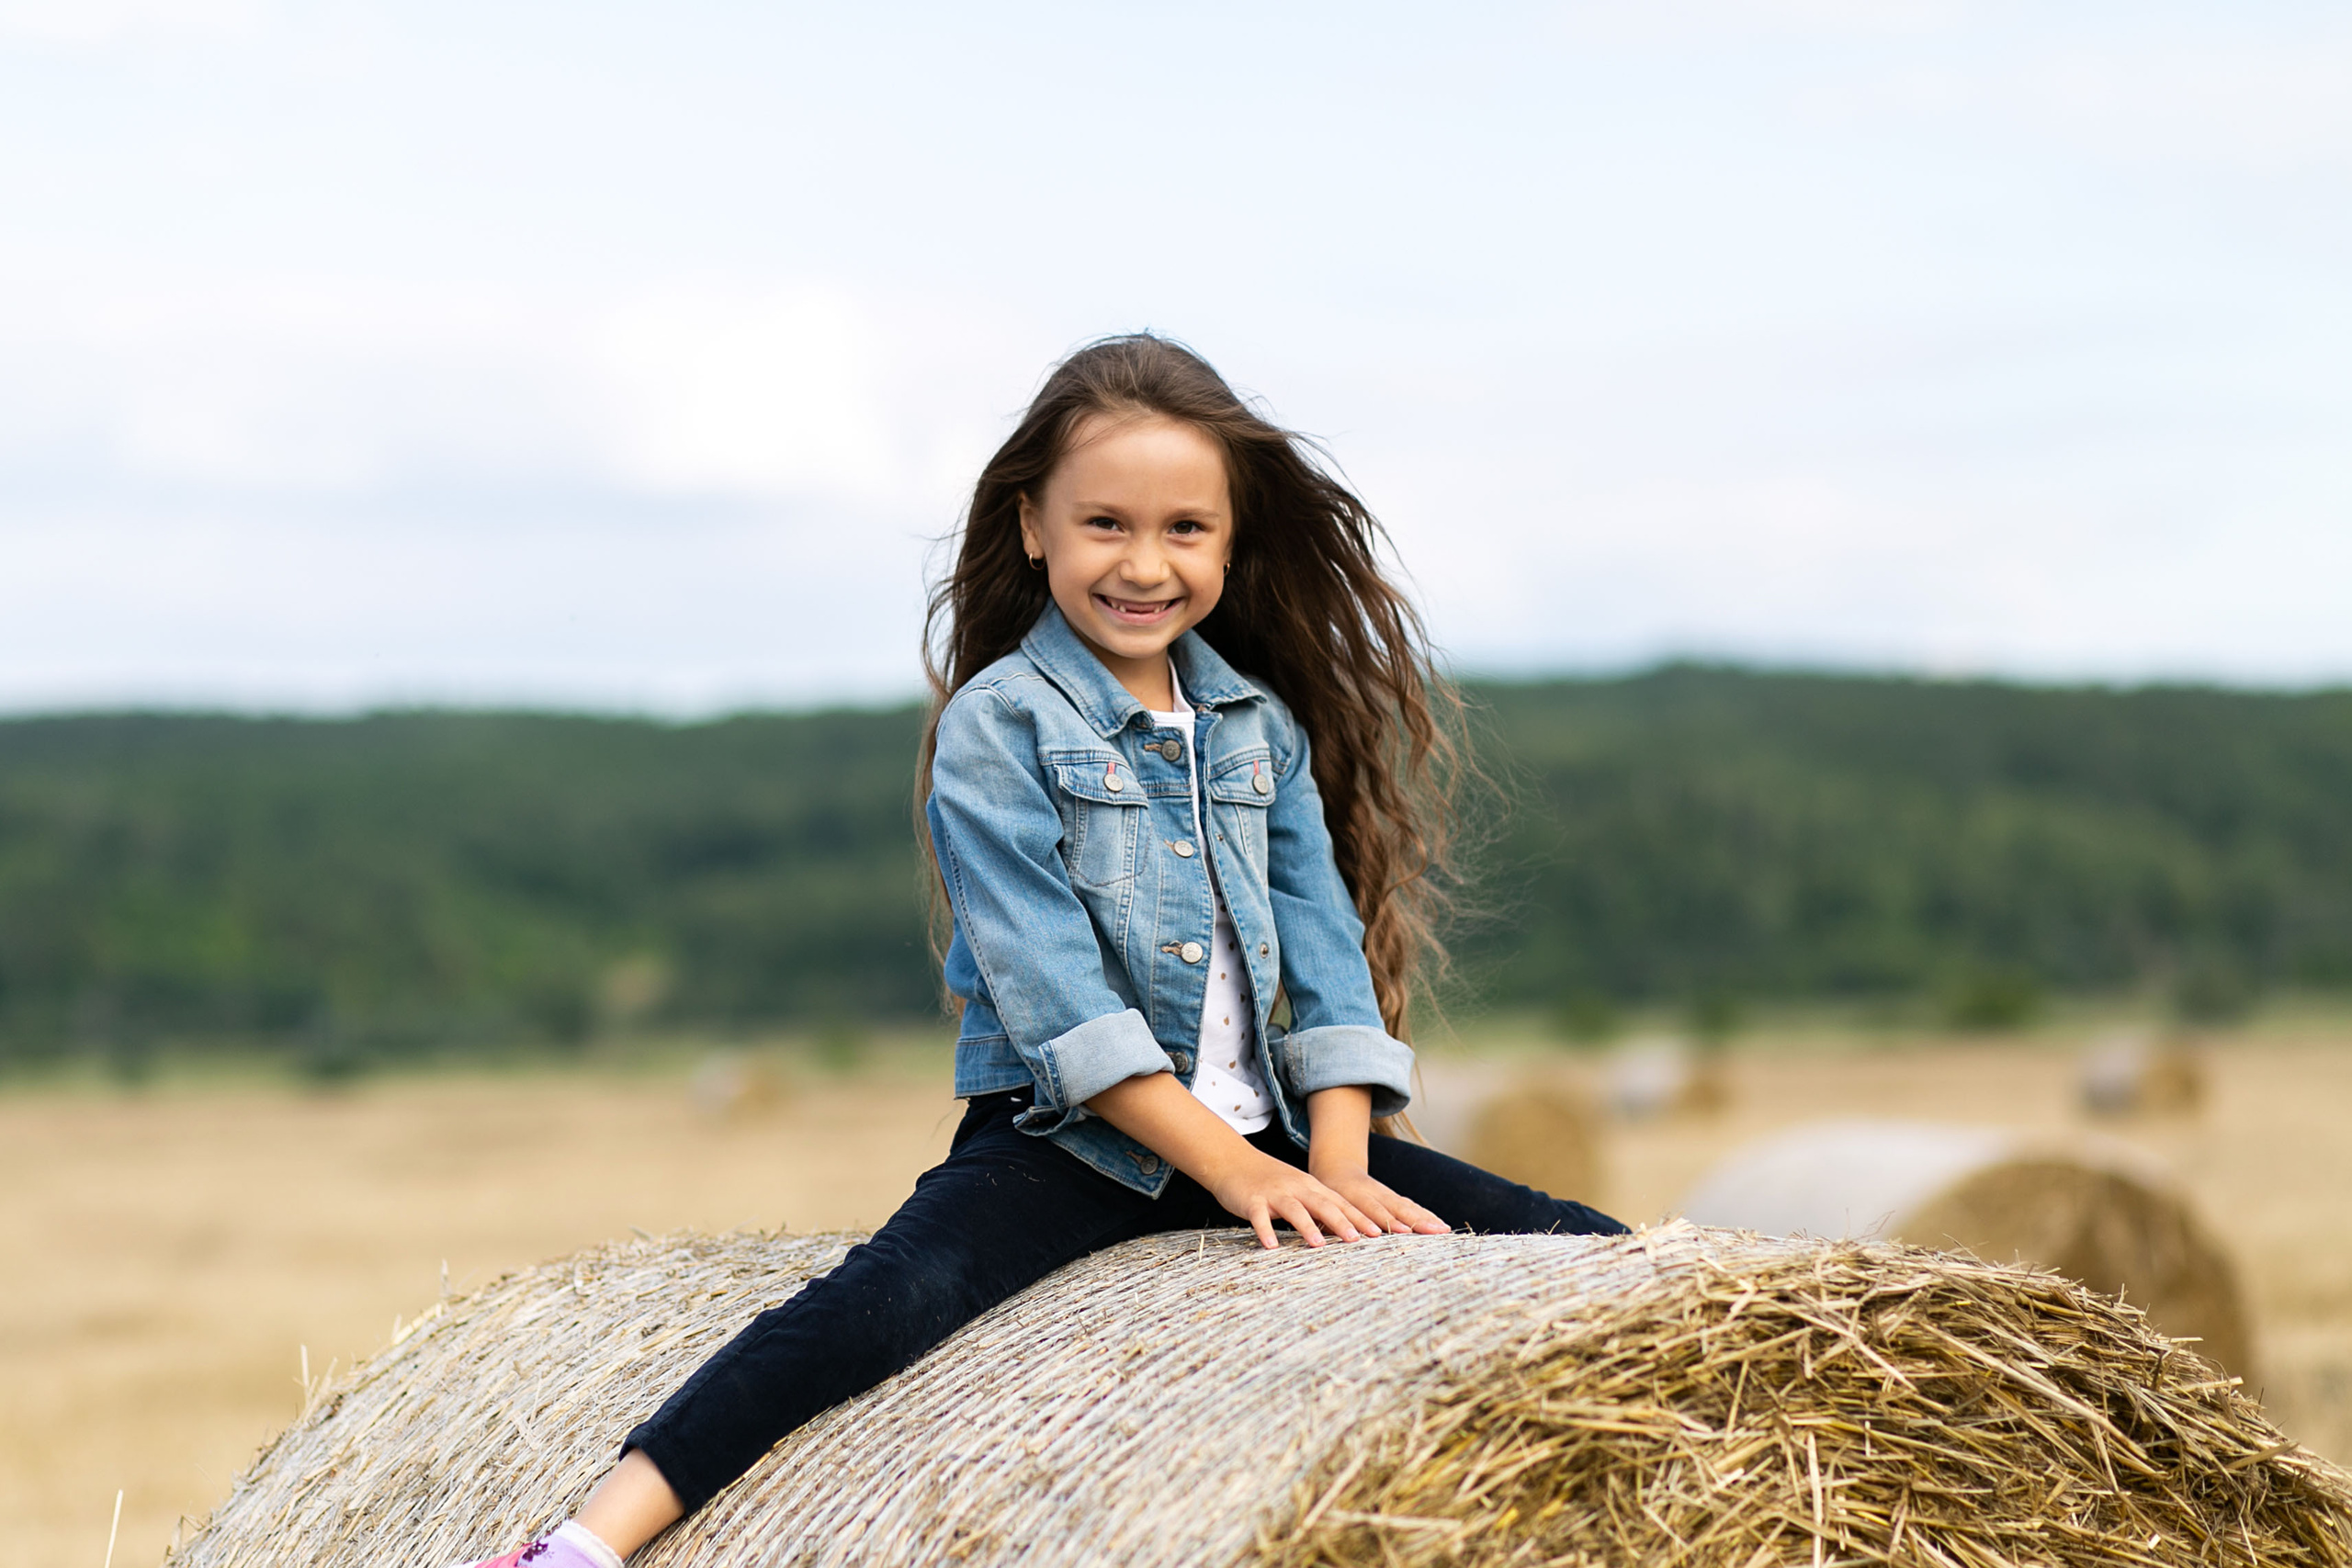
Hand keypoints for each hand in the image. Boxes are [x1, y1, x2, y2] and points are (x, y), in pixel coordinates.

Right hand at [1205, 1147, 1386, 1249]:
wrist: (1233, 1161)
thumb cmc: (1270, 1182)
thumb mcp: (1299, 1190)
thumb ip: (1320, 1207)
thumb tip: (1348, 1230)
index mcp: (1311, 1187)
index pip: (1341, 1204)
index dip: (1360, 1218)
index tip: (1381, 1234)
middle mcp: (1296, 1188)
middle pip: (1323, 1205)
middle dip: (1342, 1222)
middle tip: (1359, 1240)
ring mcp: (1274, 1193)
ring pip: (1294, 1209)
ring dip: (1306, 1226)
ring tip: (1318, 1245)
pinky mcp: (1252, 1201)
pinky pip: (1259, 1217)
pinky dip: (1265, 1230)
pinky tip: (1271, 1246)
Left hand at [1307, 1159, 1451, 1237]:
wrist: (1336, 1168)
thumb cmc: (1325, 1196)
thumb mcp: (1322, 1208)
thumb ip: (1328, 1222)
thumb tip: (1327, 1241)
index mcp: (1354, 1196)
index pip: (1373, 1209)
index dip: (1388, 1220)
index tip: (1403, 1230)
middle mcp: (1374, 1193)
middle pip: (1398, 1207)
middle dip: (1417, 1220)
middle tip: (1436, 1231)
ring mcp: (1386, 1195)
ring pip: (1408, 1205)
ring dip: (1426, 1217)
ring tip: (1444, 1229)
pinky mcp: (1393, 1198)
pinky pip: (1412, 1206)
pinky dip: (1426, 1215)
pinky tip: (1441, 1225)